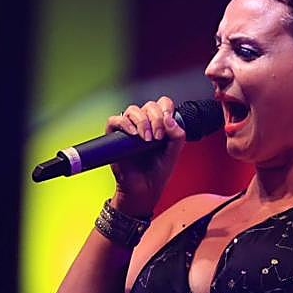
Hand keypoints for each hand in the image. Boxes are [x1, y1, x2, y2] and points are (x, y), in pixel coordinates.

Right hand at [104, 96, 185, 215]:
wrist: (144, 189)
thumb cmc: (157, 172)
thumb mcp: (174, 153)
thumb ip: (178, 136)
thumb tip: (170, 120)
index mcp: (160, 124)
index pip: (163, 103)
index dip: (166, 108)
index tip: (168, 123)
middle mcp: (144, 123)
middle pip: (149, 105)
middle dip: (156, 119)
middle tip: (158, 137)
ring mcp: (129, 128)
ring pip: (133, 110)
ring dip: (142, 121)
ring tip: (147, 139)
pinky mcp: (115, 136)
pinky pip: (115, 120)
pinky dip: (124, 124)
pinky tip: (133, 134)